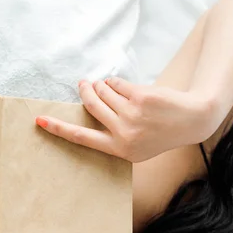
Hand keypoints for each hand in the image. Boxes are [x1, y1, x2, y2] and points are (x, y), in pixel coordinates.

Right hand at [35, 78, 218, 162]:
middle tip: (83, 84)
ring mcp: (131, 115)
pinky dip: (116, 82)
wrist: (192, 121)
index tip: (40, 121)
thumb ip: (113, 133)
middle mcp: (122, 134)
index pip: (82, 138)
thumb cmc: (160, 134)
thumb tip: (91, 103)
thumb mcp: (135, 145)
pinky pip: (117, 84)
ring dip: (102, 85)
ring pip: (103, 92)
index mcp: (118, 150)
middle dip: (85, 92)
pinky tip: (123, 86)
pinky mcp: (140, 97)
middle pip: (91, 107)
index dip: (59, 128)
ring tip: (107, 85)